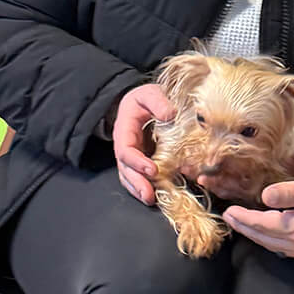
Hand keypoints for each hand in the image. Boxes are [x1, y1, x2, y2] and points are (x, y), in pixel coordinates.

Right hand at [112, 84, 174, 204]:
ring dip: (139, 190)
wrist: (142, 103)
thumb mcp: (150, 93)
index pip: (125, 150)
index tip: (152, 169)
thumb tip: (170, 115)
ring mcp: (132, 156)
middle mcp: (125, 146)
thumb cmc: (145, 99)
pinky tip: (156, 197)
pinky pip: (139, 178)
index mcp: (124, 130)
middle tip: (148, 194)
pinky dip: (145, 188)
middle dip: (136, 183)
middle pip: (125, 169)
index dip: (137, 161)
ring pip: (130, 177)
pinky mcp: (142, 162)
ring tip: (151, 200)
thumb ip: (158, 101)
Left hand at [223, 174, 293, 260]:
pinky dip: (274, 239)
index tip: (228, 211)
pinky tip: (273, 231)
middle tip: (231, 218)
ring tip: (246, 224)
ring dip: (259, 235)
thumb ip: (292, 192)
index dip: (243, 218)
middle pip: (264, 239)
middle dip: (246, 228)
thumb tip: (265, 196)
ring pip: (275, 246)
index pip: (262, 224)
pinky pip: (288, 248)